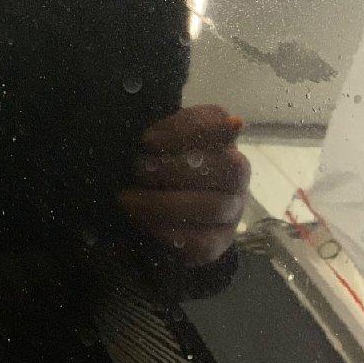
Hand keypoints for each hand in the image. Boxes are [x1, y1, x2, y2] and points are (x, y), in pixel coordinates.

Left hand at [120, 105, 249, 266]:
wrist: (153, 215)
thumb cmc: (152, 167)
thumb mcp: (152, 144)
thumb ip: (160, 133)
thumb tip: (172, 135)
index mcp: (219, 137)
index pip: (216, 120)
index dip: (184, 129)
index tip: (146, 141)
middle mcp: (235, 172)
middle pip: (227, 166)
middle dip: (175, 169)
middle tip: (137, 171)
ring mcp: (231, 209)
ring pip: (213, 206)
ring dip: (164, 203)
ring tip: (128, 200)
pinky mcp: (218, 242)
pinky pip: (202, 241)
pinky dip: (168, 232)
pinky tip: (143, 224)